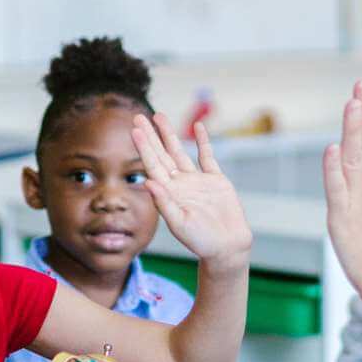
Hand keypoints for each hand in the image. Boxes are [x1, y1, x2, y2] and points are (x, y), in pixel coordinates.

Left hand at [132, 113, 252, 265]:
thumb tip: (148, 182)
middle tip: (139, 116)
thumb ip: (164, 203)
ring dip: (169, 134)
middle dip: (150, 135)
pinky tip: (198, 127)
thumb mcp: (180, 224)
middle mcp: (179, 184)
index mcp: (168, 193)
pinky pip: (207, 156)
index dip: (144, 146)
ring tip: (159, 116)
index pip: (152, 165)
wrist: (227, 246)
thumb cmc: (202, 241)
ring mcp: (197, 181)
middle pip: (161, 154)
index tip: (134, 129)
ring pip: (180, 151)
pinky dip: (203, 141)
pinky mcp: (215, 180)